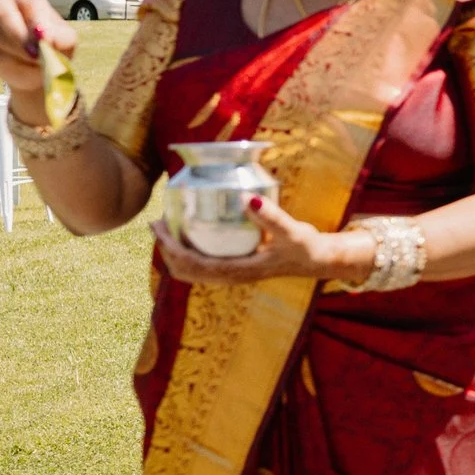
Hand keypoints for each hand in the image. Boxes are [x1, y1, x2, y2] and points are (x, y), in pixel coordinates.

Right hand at [0, 0, 76, 124]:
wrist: (36, 70)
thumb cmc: (52, 48)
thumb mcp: (65, 42)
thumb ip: (62, 39)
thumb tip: (48, 41)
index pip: (28, 0)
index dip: (37, 20)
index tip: (47, 40)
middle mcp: (1, 5)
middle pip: (2, 13)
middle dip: (19, 36)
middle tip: (36, 56)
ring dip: (17, 56)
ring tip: (36, 66)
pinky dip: (10, 68)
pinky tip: (23, 72)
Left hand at [152, 196, 371, 286]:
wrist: (318, 260)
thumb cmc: (305, 247)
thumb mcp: (292, 231)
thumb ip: (271, 216)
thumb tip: (248, 197)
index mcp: (238, 271)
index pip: (194, 263)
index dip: (171, 247)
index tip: (159, 227)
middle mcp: (231, 276)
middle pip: (185, 271)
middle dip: (165, 249)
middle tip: (156, 223)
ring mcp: (232, 274)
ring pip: (191, 271)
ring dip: (174, 253)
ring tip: (166, 229)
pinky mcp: (236, 268)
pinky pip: (202, 266)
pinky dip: (187, 253)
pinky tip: (189, 235)